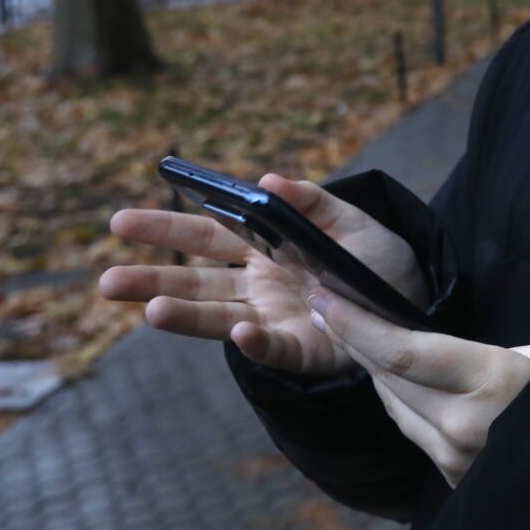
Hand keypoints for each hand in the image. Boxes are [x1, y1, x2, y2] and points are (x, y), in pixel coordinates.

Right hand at [99, 173, 426, 376]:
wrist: (424, 308)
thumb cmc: (385, 263)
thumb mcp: (353, 223)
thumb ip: (313, 202)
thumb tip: (268, 179)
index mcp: (266, 247)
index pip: (208, 233)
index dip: (167, 226)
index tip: (120, 222)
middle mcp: (259, 284)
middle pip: (196, 279)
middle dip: (151, 278)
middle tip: (105, 280)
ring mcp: (274, 318)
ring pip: (218, 315)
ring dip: (183, 313)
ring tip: (147, 309)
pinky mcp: (301, 350)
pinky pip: (273, 346)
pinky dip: (256, 341)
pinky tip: (240, 331)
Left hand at [307, 289, 529, 487]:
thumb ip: (503, 349)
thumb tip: (470, 344)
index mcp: (490, 381)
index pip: (402, 350)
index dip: (357, 324)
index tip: (325, 298)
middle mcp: (461, 423)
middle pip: (387, 375)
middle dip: (353, 339)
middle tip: (327, 308)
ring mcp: (453, 457)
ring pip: (394, 403)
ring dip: (372, 369)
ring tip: (355, 335)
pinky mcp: (451, 479)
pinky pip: (412, 429)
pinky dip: (398, 400)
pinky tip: (393, 380)